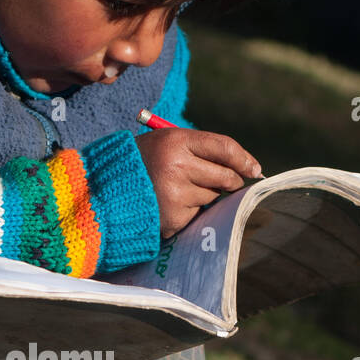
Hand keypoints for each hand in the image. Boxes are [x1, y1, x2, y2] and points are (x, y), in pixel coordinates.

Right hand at [136, 129, 262, 237]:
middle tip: (225, 182)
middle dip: (230, 180)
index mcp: (175, 141)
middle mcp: (177, 167)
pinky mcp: (174, 218)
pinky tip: (169, 204)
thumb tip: (245, 169)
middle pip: (225, 176)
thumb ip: (200, 151)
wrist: (105, 190)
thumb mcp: (166, 144)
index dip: (243, 158)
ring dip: (204, 195)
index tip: (254, 169)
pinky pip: (197, 213)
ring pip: (212, 196)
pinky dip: (189, 210)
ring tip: (176, 189)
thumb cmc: (143, 163)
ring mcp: (176, 195)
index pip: (224, 147)